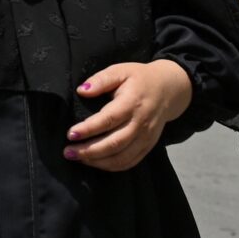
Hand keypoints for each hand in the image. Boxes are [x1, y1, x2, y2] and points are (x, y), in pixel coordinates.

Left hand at [66, 59, 194, 170]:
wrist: (170, 89)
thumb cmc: (139, 79)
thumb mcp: (120, 70)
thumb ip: (101, 80)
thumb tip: (82, 90)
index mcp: (132, 103)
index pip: (109, 119)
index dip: (89, 129)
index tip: (70, 134)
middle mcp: (140, 123)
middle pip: (115, 143)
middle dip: (89, 150)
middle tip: (68, 151)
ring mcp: (146, 137)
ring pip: (122, 157)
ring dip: (98, 161)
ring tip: (77, 158)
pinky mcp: (148, 146)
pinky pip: (130, 162)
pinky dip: (112, 166)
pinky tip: (94, 163)